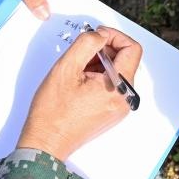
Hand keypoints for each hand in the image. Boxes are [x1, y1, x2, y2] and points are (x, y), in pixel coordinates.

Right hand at [18, 27, 141, 161]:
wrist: (46, 143)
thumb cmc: (53, 111)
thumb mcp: (67, 67)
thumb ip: (87, 43)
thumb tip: (101, 35)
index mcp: (119, 88)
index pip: (132, 48)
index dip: (114, 36)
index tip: (96, 35)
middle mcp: (125, 99)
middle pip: (125, 59)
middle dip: (104, 50)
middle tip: (80, 54)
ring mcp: (120, 107)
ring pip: (117, 71)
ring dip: (99, 63)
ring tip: (76, 71)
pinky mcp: (112, 111)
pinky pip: (112, 85)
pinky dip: (98, 76)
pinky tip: (79, 82)